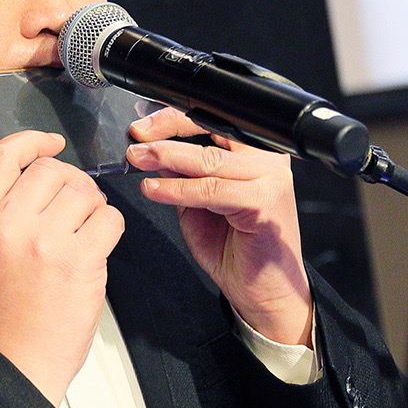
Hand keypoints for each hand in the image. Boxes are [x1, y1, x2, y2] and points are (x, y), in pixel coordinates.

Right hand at [0, 130, 125, 405]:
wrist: (16, 362)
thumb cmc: (4, 313)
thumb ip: (5, 211)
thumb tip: (46, 177)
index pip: (1, 155)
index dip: (32, 140)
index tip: (51, 143)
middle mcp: (9, 224)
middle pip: (52, 169)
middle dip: (72, 183)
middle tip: (74, 209)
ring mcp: (45, 242)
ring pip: (86, 191)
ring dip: (94, 208)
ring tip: (84, 234)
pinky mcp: (79, 261)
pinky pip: (110, 219)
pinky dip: (111, 229)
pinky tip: (97, 249)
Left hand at [127, 109, 312, 346]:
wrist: (264, 291)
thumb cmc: (238, 247)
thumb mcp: (201, 200)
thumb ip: (184, 172)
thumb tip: (153, 146)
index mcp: (257, 152)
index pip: (216, 119)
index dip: (176, 117)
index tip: (144, 125)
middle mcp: (269, 161)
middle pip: (216, 127)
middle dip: (168, 129)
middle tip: (137, 138)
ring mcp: (270, 180)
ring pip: (210, 160)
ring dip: (167, 158)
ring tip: (138, 159)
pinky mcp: (264, 205)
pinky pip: (212, 190)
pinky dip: (178, 190)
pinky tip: (155, 190)